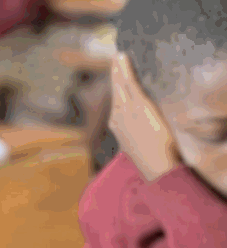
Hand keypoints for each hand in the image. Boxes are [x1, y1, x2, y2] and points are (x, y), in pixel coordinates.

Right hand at [108, 53, 178, 181]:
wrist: (156, 168)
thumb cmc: (152, 162)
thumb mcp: (139, 147)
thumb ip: (137, 136)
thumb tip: (140, 132)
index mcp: (118, 127)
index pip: (117, 103)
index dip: (116, 89)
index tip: (116, 79)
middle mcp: (118, 117)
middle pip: (116, 91)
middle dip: (115, 75)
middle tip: (115, 59)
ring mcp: (127, 111)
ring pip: (121, 86)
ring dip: (119, 69)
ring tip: (119, 55)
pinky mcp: (139, 106)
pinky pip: (130, 84)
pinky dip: (125, 71)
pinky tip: (124, 59)